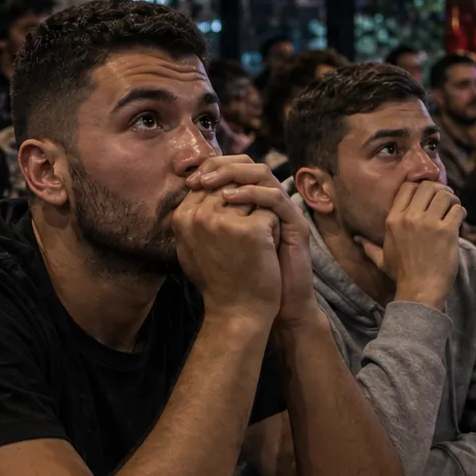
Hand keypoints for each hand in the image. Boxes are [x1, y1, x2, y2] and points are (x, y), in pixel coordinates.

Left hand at [189, 156, 316, 328]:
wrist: (261, 310)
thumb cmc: (236, 281)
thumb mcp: (214, 246)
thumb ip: (205, 225)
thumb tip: (178, 208)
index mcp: (251, 204)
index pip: (234, 170)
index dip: (210, 169)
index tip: (188, 180)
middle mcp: (269, 203)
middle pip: (248, 165)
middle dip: (220, 166)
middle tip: (198, 178)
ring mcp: (284, 212)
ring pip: (263, 174)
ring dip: (234, 174)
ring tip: (210, 184)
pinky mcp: (296, 225)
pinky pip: (275, 198)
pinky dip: (251, 194)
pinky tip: (230, 199)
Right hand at [354, 181, 463, 310]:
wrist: (419, 290)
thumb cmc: (402, 275)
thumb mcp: (381, 259)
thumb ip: (369, 246)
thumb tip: (356, 239)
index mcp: (393, 220)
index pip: (408, 187)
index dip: (420, 187)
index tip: (428, 195)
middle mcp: (409, 218)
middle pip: (428, 187)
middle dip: (438, 190)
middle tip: (444, 199)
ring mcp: (429, 224)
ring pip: (445, 195)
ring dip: (452, 199)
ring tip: (453, 207)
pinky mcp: (446, 232)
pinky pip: (457, 209)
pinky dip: (460, 211)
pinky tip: (459, 218)